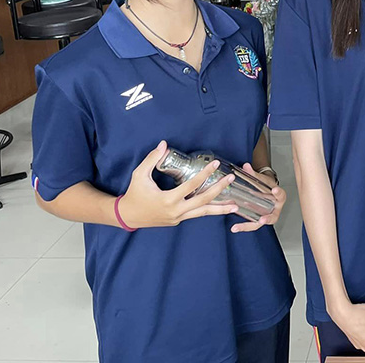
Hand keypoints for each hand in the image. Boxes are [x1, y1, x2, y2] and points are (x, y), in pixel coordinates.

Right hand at [116, 141, 237, 227]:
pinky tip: (219, 207)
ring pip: (203, 213)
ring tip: (236, 207)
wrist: (128, 216)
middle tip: (231, 179)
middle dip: (219, 190)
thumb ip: (152, 159)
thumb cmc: (134, 194)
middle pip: (203, 201)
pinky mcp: (179, 220)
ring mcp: (178, 218)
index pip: (192, 186)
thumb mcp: (139, 175)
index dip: (205, 174)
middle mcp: (176, 211)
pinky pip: (196, 214)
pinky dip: (208, 210)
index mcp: (168, 199)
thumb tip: (163, 144)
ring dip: (220, 209)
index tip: (215, 164)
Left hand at [230, 163, 286, 232]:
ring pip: (260, 223)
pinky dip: (244, 226)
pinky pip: (252, 224)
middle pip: (273, 216)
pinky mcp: (258, 219)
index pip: (281, 195)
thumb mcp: (262, 180)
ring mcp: (266, 215)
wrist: (268, 191)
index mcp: (278, 197)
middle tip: (262, 220)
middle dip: (267, 219)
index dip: (278, 193)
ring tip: (238, 227)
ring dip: (249, 226)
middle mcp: (274, 208)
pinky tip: (235, 227)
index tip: (274, 190)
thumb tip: (245, 166)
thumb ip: (254, 174)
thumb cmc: (267, 186)